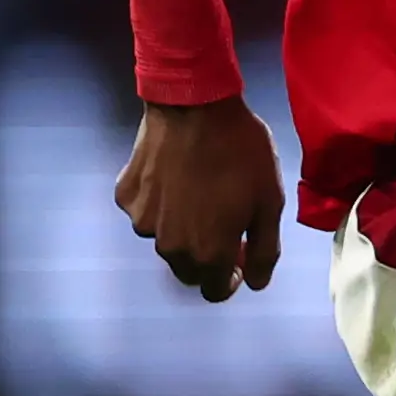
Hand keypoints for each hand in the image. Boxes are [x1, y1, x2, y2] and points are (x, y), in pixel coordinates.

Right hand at [116, 97, 283, 302]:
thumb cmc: (240, 152)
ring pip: (165, 240)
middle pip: (188, 271)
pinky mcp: (126, 195)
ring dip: (182, 228)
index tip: (240, 256)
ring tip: (200, 192)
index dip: (231, 279)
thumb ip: (265, 251)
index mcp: (208, 254)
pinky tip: (175, 176)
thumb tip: (257, 284)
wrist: (194, 104)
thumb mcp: (270, 202)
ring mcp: (143, 221)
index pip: (215, 291)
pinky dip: (160, 203)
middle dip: (206, 257)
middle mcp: (170, 247)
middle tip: (223, 224)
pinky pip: (145, 211)